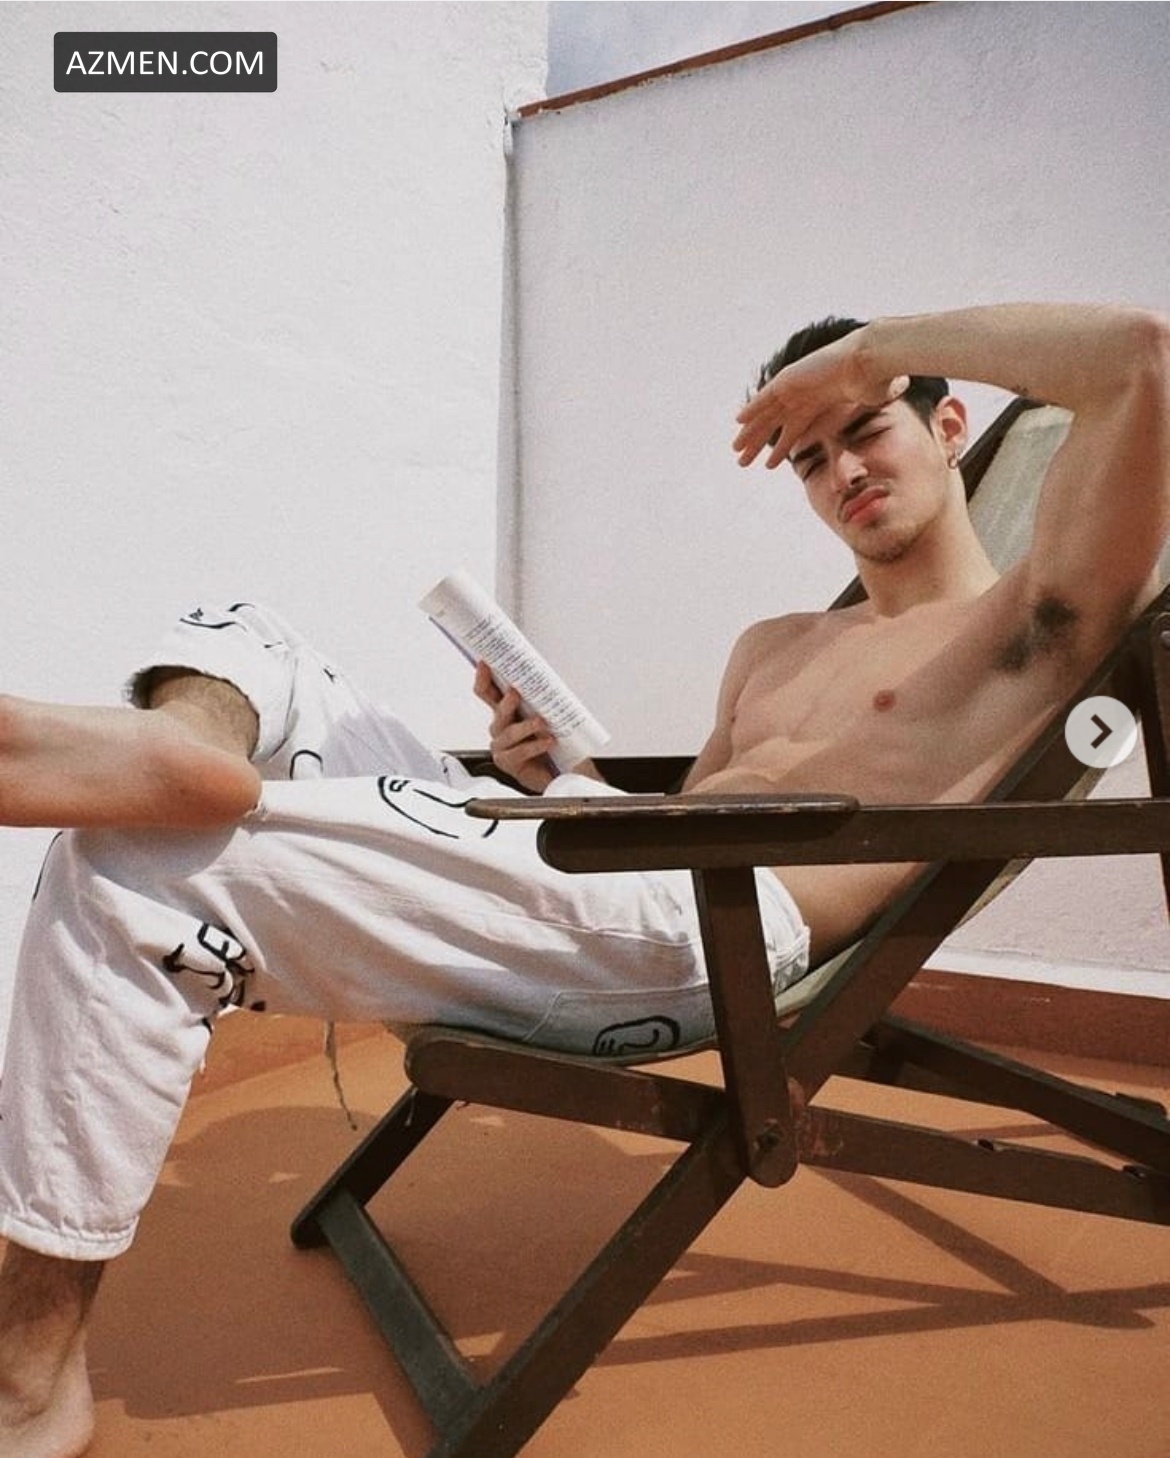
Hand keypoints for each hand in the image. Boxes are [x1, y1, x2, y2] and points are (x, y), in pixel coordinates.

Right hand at [473, 661, 557, 792]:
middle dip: (506, 701)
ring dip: (526, 726)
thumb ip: (540, 698)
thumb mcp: (544, 713)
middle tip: (516, 692)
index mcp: (504, 711)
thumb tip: (548, 676)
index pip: (487, 691)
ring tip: (541, 722)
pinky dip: (535, 745)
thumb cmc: (547, 739)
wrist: (553, 771)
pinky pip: (520, 751)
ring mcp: (501, 745)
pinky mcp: (507, 761)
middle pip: (496, 710)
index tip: (486, 663)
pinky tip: (548, 741)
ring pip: (509, 732)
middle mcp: (499, 727)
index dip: (483, 677)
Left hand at [732, 329, 909, 470]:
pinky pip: (765, 399)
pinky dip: (752, 409)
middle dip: (758, 444)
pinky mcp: (789, 380)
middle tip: (742, 462)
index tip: (768, 465)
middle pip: (774, 424)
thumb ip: (866, 419)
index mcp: (819, 404)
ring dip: (750, 432)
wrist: (870, 361)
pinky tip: (739, 422)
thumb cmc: (874, 382)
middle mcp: (803, 395)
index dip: (780, 448)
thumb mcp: (867, 409)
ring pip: (766, 414)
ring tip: (736, 451)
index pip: (793, 431)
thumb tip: (879, 435)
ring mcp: (795, 386)